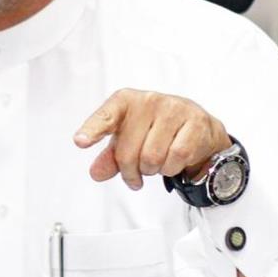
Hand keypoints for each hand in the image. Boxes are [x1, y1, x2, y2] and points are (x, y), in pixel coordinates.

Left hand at [73, 89, 231, 189]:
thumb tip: (96, 173)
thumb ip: (110, 157)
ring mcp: (173, 109)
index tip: (80, 141)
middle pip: (128, 151)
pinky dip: (171, 168)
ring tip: (156, 163)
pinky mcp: (194, 122)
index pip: (106, 116)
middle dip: (131, 171)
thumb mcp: (128, 140)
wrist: (197, 126)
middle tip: (136, 176)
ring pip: (152, 157)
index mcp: (125, 101)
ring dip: (153, 170)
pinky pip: (175, 158)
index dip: (92, 130)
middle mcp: (148, 100)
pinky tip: (172, 160)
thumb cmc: (155, 130)